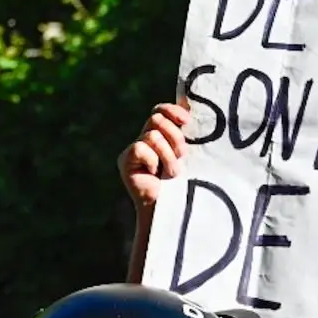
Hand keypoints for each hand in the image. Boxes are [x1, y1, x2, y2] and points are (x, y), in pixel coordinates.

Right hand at [118, 100, 189, 218]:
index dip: (172, 111)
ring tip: (172, 173)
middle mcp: (145, 138)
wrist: (172, 209)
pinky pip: (140, 148)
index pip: (160, 110)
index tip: (187, 121)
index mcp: (161, 135)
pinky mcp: (125, 160)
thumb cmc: (185, 184)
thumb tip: (192, 107)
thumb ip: (187, 135)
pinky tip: (154, 174)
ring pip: (152, 136)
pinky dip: (152, 161)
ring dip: (167, 156)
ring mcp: (134, 149)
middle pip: (157, 119)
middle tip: (181, 157)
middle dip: (175, 137)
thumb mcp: (189, 156)